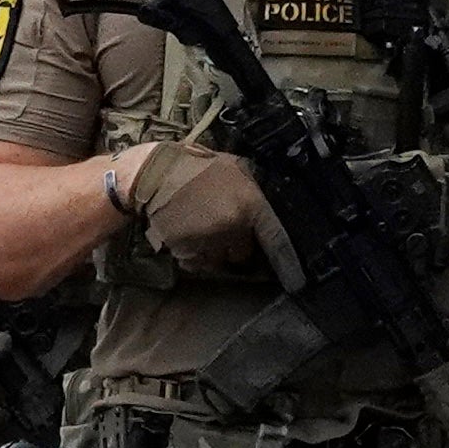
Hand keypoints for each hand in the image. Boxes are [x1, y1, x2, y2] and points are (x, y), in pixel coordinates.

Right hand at [122, 144, 274, 275]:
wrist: (151, 173)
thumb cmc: (194, 166)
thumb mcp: (232, 166)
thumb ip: (252, 186)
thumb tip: (269, 202)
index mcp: (250, 205)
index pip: (275, 240)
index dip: (287, 263)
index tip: (297, 281)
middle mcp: (233, 227)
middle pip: (242, 253)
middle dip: (234, 245)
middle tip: (220, 230)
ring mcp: (208, 240)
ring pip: (217, 259)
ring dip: (211, 250)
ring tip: (198, 230)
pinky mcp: (185, 249)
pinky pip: (195, 261)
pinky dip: (192, 253)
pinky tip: (184, 234)